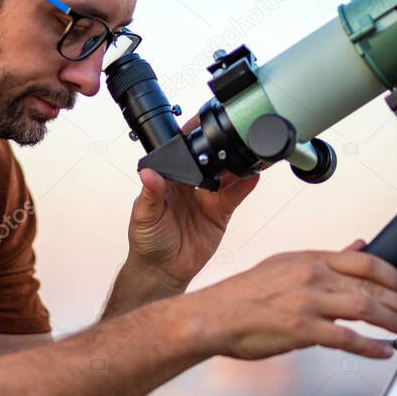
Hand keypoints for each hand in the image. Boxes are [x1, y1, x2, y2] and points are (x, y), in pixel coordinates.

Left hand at [125, 114, 258, 291]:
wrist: (163, 271)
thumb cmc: (147, 242)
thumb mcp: (143, 216)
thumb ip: (150, 194)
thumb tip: (148, 174)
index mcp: (169, 180)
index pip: (182, 154)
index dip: (191, 139)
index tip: (200, 125)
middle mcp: (189, 186)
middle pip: (208, 161)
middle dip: (218, 149)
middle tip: (230, 136)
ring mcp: (206, 198)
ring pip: (225, 176)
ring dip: (235, 165)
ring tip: (246, 151)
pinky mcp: (219, 213)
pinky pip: (234, 197)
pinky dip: (244, 186)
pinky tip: (252, 175)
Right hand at [185, 240, 396, 359]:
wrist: (214, 316)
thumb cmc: (246, 294)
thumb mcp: (287, 264)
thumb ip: (326, 258)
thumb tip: (358, 245)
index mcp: (310, 258)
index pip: (365, 261)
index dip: (394, 275)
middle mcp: (312, 275)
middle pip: (373, 286)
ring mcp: (308, 301)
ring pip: (366, 309)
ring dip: (396, 323)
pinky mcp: (301, 329)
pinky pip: (346, 339)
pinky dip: (370, 347)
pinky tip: (384, 352)